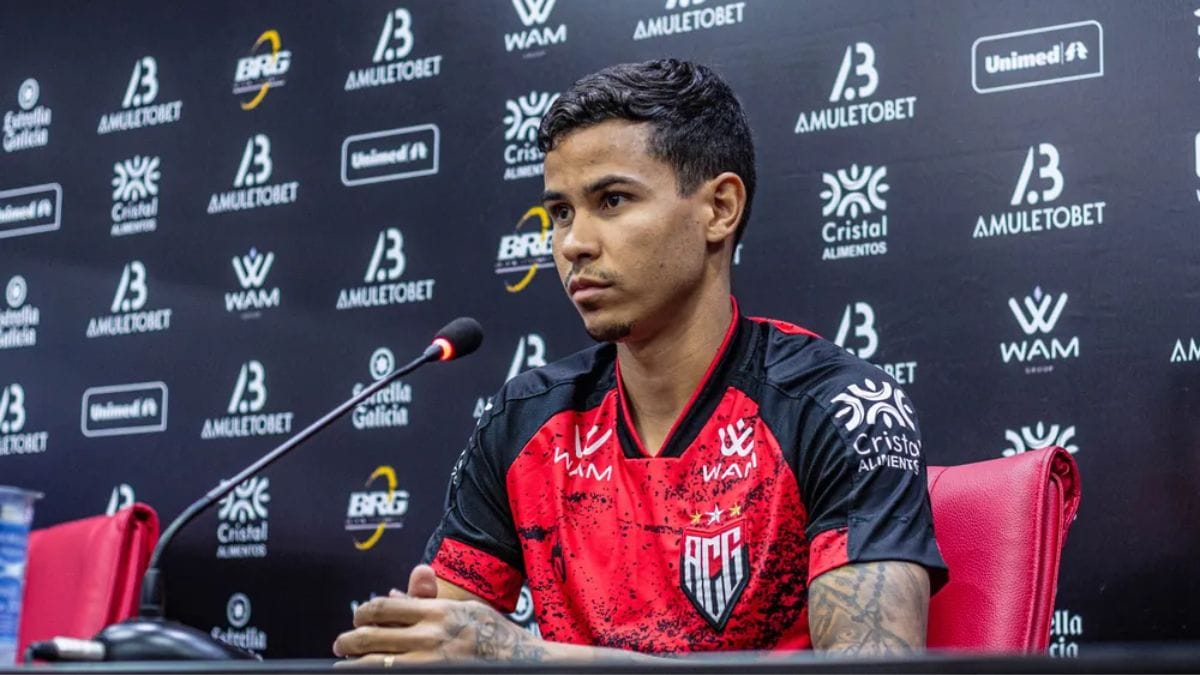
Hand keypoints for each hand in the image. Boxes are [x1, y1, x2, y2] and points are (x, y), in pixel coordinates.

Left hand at [333, 565, 546, 664]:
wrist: (523, 662)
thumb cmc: (494, 635)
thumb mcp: (464, 609)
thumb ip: (427, 600)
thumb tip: (392, 594)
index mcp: (436, 611)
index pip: (383, 607)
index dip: (363, 613)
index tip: (357, 619)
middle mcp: (430, 636)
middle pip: (371, 636)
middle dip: (348, 641)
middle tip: (341, 645)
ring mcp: (429, 663)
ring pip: (374, 664)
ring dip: (354, 664)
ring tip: (346, 664)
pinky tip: (368, 674)